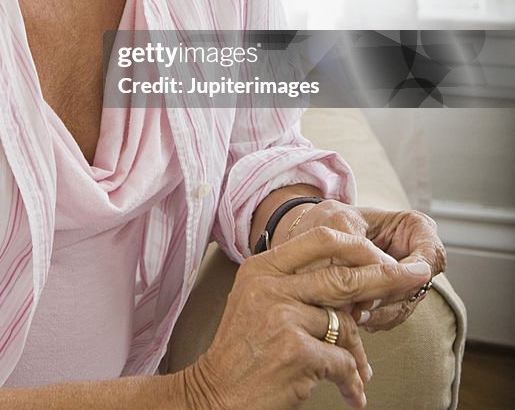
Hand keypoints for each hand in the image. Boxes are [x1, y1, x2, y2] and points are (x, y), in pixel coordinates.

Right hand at [182, 228, 431, 409]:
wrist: (216, 394)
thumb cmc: (243, 350)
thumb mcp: (258, 301)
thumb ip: (296, 285)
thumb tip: (353, 281)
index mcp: (263, 267)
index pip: (320, 238)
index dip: (357, 244)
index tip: (382, 253)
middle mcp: (272, 285)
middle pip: (343, 275)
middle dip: (387, 277)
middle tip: (416, 277)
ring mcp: (283, 316)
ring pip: (346, 324)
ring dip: (359, 354)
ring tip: (361, 375)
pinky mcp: (295, 350)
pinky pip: (343, 360)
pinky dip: (352, 381)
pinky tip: (351, 395)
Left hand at [275, 200, 446, 330]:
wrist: (308, 234)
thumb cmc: (326, 221)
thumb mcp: (340, 224)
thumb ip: (360, 250)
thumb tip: (379, 281)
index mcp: (414, 227)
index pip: (431, 257)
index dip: (410, 275)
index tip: (383, 286)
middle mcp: (416, 254)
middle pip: (416, 288)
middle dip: (386, 299)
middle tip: (358, 307)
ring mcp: (405, 280)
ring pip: (402, 308)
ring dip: (376, 315)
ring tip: (349, 314)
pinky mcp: (390, 299)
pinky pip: (388, 318)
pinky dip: (370, 320)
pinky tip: (349, 317)